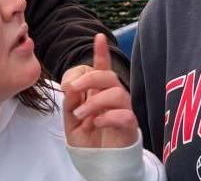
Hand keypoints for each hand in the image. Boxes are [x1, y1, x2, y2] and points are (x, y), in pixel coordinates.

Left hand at [62, 33, 137, 148]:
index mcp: (99, 92)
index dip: (101, 52)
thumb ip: (71, 102)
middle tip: (72, 89)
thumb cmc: (87, 139)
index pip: (101, 68)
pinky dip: (107, 117)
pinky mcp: (129, 126)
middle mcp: (113, 97)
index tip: (98, 37)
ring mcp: (123, 110)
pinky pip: (125, 114)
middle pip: (108, 76)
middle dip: (89, 78)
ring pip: (117, 93)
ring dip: (95, 102)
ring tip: (81, 115)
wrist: (98, 163)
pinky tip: (97, 123)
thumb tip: (71, 86)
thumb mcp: (72, 119)